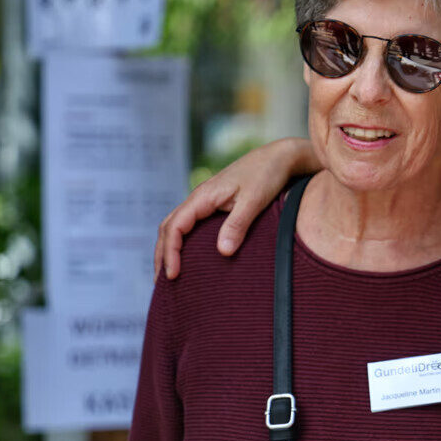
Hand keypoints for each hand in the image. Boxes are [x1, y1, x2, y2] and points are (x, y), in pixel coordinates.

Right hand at [154, 139, 311, 279]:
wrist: (279, 157)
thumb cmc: (266, 175)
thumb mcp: (254, 200)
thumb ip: (238, 224)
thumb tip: (222, 251)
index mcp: (203, 196)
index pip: (174, 226)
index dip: (170, 252)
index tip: (173, 274)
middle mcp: (199, 198)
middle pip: (168, 227)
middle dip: (161, 254)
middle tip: (161, 283)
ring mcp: (205, 201)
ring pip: (176, 225)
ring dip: (168, 248)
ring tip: (168, 274)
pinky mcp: (215, 205)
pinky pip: (190, 224)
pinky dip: (182, 241)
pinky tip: (188, 256)